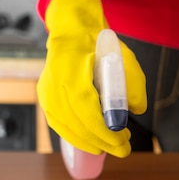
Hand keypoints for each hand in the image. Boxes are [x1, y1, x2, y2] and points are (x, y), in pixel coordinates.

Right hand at [37, 0, 146, 156]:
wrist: (74, 31)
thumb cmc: (100, 45)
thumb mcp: (124, 58)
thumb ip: (132, 84)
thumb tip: (134, 110)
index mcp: (71, 68)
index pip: (85, 107)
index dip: (103, 129)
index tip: (122, 140)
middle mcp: (53, 81)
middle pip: (75, 121)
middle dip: (100, 140)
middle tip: (122, 148)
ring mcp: (46, 90)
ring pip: (65, 126)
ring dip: (89, 142)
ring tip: (110, 146)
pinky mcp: (45, 97)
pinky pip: (58, 124)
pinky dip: (75, 137)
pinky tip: (91, 142)